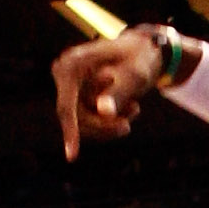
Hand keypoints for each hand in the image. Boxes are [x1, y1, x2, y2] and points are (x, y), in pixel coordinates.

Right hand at [53, 24, 172, 158]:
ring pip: (83, 122)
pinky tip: (129, 109)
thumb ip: (120, 91)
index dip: (70, 130)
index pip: (67, 105)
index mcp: (72, 63)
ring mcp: (70, 86)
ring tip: (134, 109)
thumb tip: (103, 112)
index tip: (72, 156)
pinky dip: (110, 121)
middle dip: (103, 126)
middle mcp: (65, 74)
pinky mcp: (78, 96)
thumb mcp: (136, 74)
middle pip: (76, 117)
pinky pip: (89, 121)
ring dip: (110, 124)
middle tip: (127, 127)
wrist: (143, 51)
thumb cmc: (140, 57)